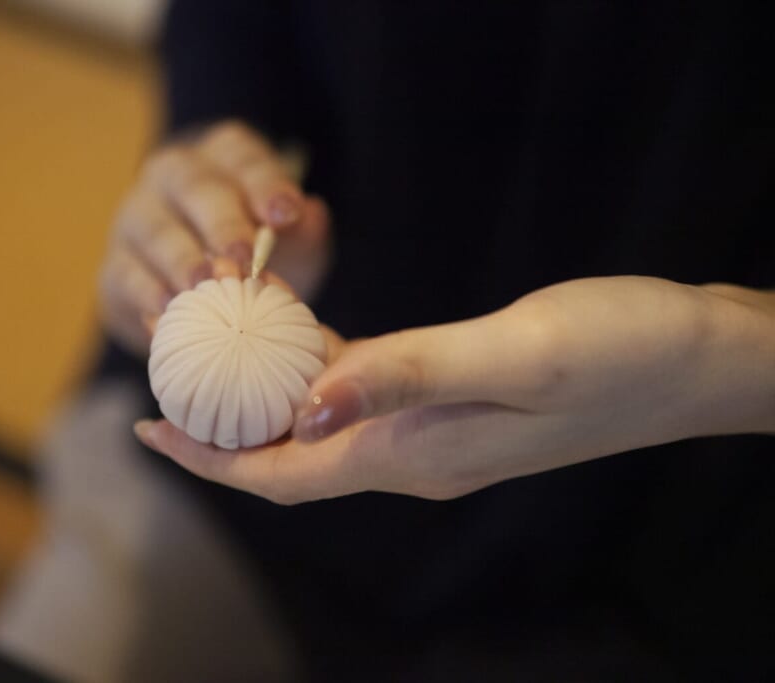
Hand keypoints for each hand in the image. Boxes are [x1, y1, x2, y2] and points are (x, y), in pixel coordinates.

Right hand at [99, 120, 329, 354]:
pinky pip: (127, 274)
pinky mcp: (116, 267)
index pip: (242, 157)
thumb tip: (311, 215)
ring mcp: (137, 219)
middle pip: (194, 186)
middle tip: (244, 256)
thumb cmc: (250, 258)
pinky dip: (148, 291)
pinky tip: (169, 309)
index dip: (264, 182)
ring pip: (156, 230)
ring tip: (206, 285)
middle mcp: (173, 177)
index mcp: (221, 159)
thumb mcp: (289, 243)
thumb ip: (303, 230)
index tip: (287, 213)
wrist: (193, 302)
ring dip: (182, 259)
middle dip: (221, 222)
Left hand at [134, 277, 774, 503]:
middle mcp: (417, 457)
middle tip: (169, 378)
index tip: (144, 424)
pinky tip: (305, 340)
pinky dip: (322, 376)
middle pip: (291, 459)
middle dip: (223, 430)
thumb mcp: (513, 354)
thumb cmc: (617, 353)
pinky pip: (365, 402)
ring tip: (219, 355)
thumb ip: (408, 375)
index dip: (208, 459)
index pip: (283, 474)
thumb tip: (308, 404)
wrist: (695, 363)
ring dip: (269, 401)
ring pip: (324, 430)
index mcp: (416, 453)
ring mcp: (438, 437)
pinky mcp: (459, 409)